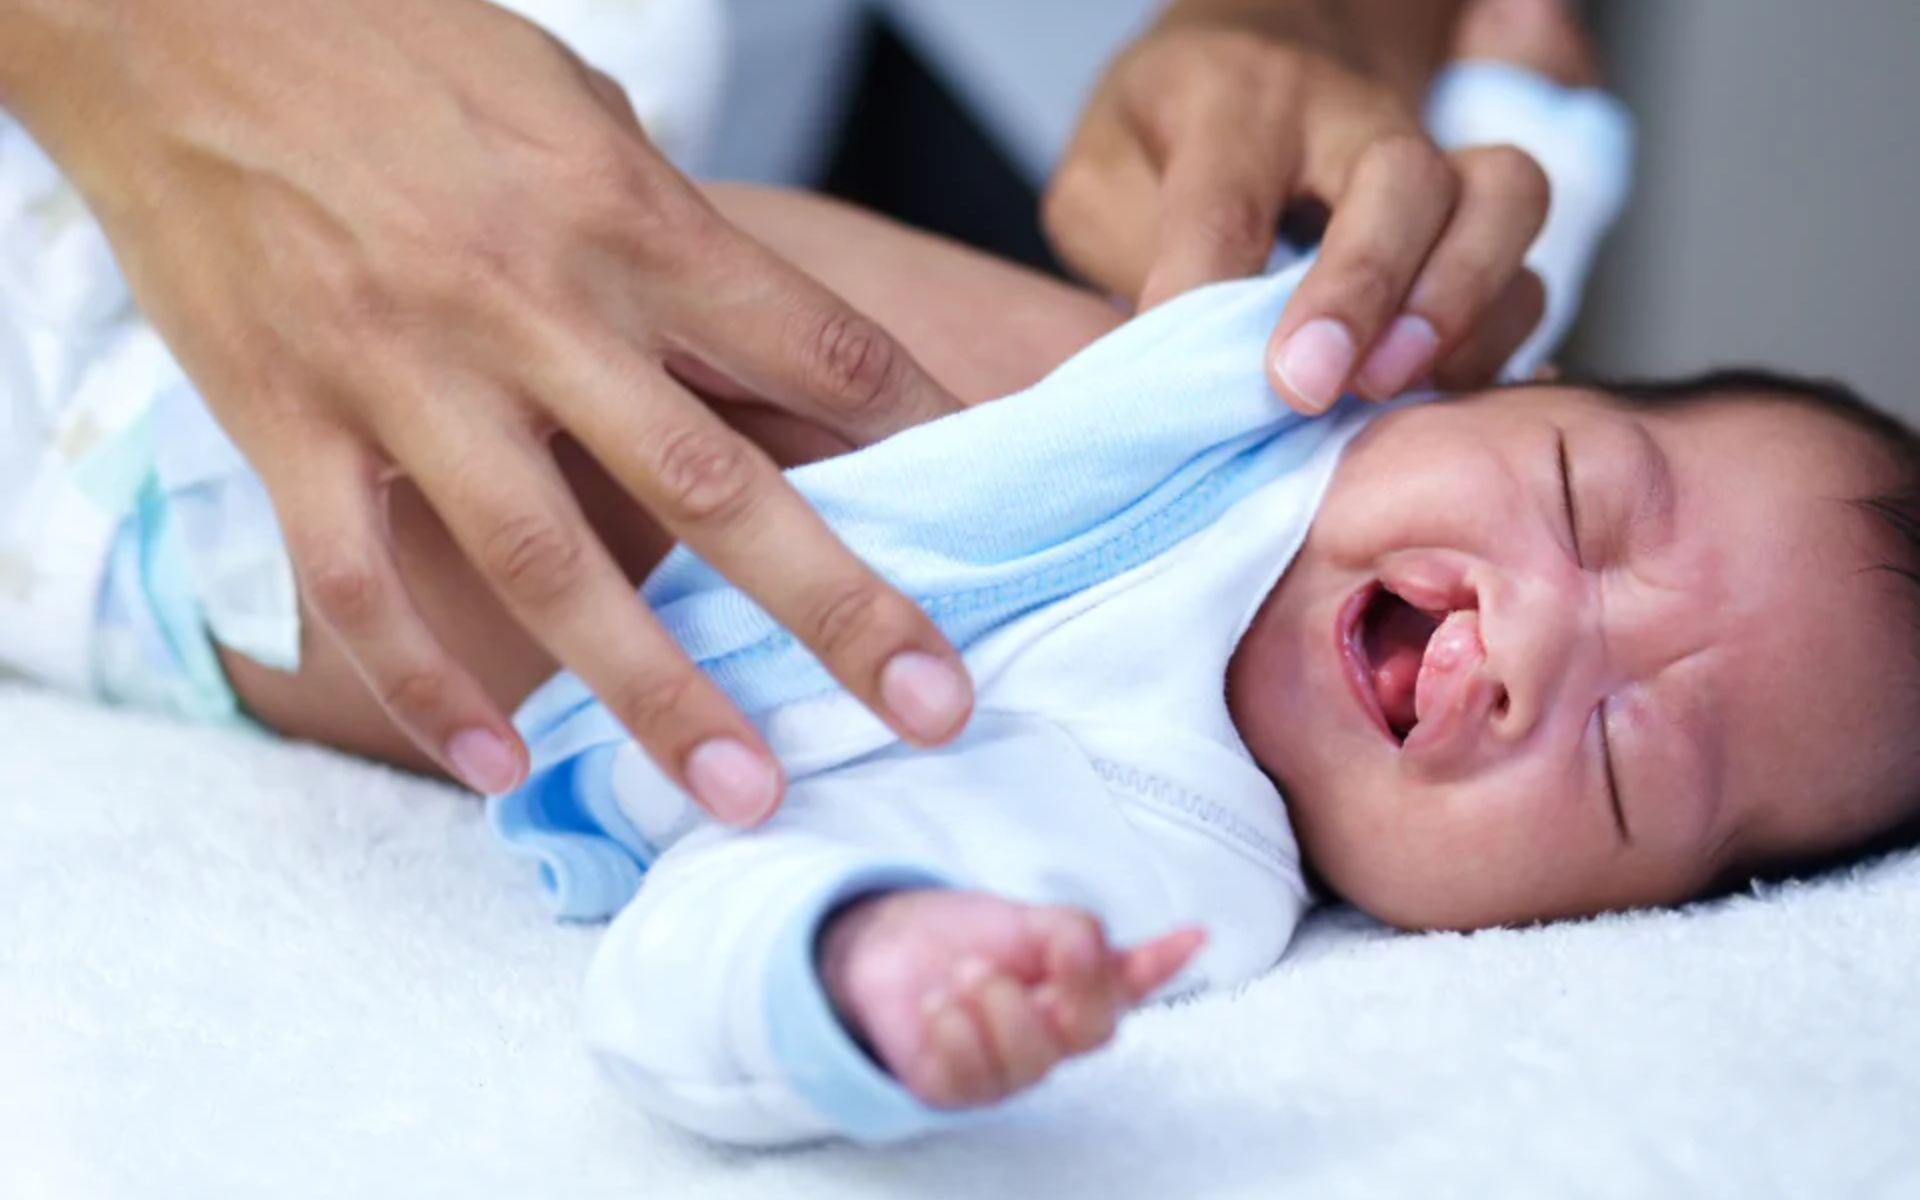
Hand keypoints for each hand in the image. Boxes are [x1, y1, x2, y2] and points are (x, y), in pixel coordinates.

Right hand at [5, 0, 972, 817]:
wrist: (180, 10)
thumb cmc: (399, 48)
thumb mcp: (576, 109)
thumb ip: (672, 238)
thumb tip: (765, 349)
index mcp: (624, 213)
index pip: (813, 346)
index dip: (916, 437)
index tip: (988, 515)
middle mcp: (530, 302)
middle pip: (714, 482)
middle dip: (835, 609)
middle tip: (929, 708)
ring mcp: (404, 370)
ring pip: (548, 560)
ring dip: (656, 691)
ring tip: (742, 791)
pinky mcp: (287, 419)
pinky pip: (361, 581)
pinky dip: (425, 686)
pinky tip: (495, 764)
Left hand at [819, 889, 1204, 1107]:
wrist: (888, 945)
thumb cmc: (968, 937)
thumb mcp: (1025, 920)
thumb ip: (1071, 932)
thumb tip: (1101, 948)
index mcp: (1079, 990)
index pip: (1132, 982)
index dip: (1165, 964)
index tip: (1195, 933)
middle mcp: (1052, 1037)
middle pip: (1089, 1031)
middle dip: (1063, 986)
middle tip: (1019, 953)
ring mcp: (1007, 1069)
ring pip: (1029, 1060)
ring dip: (994, 1004)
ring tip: (962, 973)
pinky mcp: (956, 1088)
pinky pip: (968, 1077)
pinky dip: (951, 1030)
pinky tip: (934, 1005)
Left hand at [1044, 6, 1550, 413]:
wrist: (1265, 59)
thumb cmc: (1170, 136)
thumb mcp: (1103, 173)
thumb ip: (1124, 252)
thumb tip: (1160, 360)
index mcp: (1236, 100)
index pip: (1226, 194)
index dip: (1210, 291)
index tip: (1192, 383)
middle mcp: (1351, 116)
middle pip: (1399, 178)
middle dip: (1361, 288)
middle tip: (1311, 388)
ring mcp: (1433, 158)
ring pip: (1502, 198)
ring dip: (1457, 306)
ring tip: (1390, 387)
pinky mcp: (1478, 216)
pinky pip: (1528, 268)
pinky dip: (1496, 340)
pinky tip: (1440, 399)